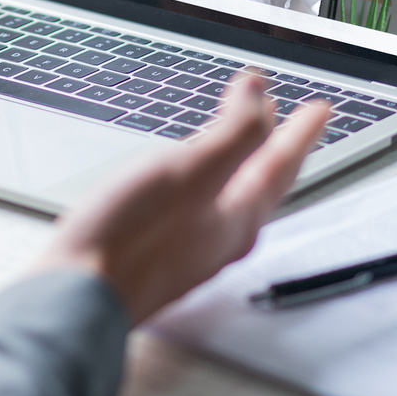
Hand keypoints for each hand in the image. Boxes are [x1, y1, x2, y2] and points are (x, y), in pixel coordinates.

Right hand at [32, 72, 329, 323]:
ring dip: (242, 164)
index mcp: (236, 218)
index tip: (320, 108)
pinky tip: (186, 182)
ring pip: (231, 200)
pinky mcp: (157, 256)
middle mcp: (219, 240)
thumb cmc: (129, 237)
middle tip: (287, 123)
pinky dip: (206, 183)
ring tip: (243, 143)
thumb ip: (233, 133)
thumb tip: (261, 98)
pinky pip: (199, 210)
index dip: (300, 131)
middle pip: (261, 185)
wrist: (76, 297)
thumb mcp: (191, 171)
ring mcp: (188, 251)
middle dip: (275, 149)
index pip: (280, 165)